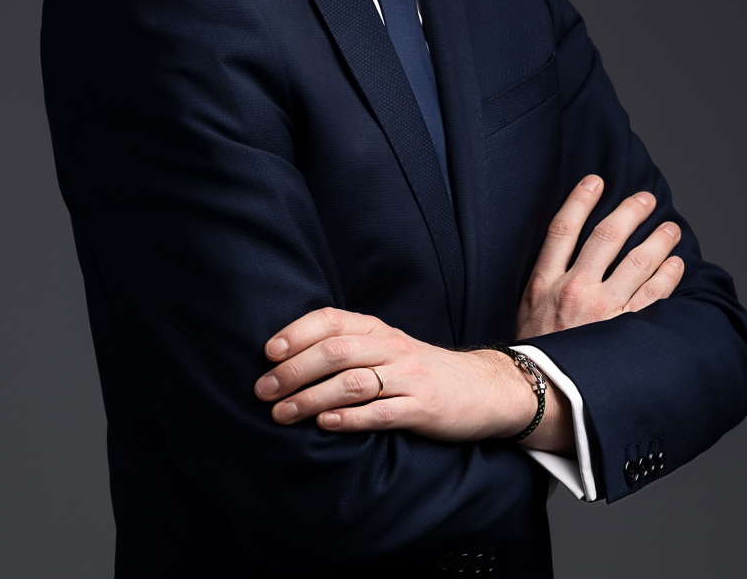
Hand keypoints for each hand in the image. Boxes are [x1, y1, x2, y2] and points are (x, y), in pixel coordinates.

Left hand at [254, 308, 570, 447]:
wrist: (483, 389)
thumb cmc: (420, 371)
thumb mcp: (386, 349)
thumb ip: (348, 348)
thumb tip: (288, 360)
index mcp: (377, 330)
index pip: (331, 320)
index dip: (297, 333)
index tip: (268, 352)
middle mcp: (391, 347)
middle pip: (336, 351)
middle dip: (294, 370)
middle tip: (262, 390)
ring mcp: (408, 376)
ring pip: (353, 382)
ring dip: (312, 398)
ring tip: (282, 414)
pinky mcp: (423, 407)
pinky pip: (383, 412)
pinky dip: (351, 418)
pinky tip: (327, 425)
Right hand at [516, 175, 684, 338]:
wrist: (538, 396)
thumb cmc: (532, 352)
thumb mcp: (526, 310)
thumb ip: (544, 282)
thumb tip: (566, 252)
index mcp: (544, 283)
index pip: (563, 229)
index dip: (580, 200)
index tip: (595, 181)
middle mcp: (574, 291)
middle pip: (606, 237)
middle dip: (629, 212)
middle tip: (646, 200)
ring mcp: (602, 312)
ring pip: (637, 262)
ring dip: (658, 240)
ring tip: (670, 229)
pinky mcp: (624, 333)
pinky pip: (654, 297)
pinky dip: (668, 276)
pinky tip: (676, 265)